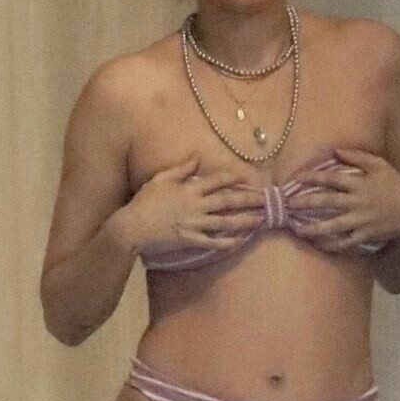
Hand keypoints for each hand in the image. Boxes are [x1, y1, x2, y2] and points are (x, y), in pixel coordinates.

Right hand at [121, 153, 265, 251]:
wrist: (133, 226)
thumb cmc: (145, 201)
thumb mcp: (161, 179)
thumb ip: (181, 169)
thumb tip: (197, 157)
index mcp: (189, 189)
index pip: (217, 181)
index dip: (234, 178)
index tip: (249, 177)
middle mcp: (196, 205)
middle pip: (227, 201)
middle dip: (248, 199)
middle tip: (266, 199)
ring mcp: (194, 224)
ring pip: (225, 222)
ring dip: (245, 221)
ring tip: (261, 220)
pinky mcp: (190, 240)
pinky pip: (213, 242)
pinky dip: (227, 243)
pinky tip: (241, 241)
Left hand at [290, 148, 399, 252]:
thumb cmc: (395, 186)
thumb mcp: (380, 166)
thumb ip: (358, 156)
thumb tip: (336, 151)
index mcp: (360, 184)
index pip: (332, 179)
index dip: (313, 177)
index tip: (297, 178)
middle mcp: (358, 203)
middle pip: (327, 202)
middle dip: (306, 203)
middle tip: (289, 204)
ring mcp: (361, 221)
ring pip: (332, 226)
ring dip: (313, 228)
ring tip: (297, 229)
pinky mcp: (364, 236)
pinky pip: (344, 243)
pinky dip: (330, 245)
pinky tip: (317, 245)